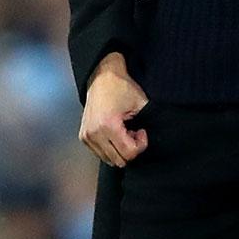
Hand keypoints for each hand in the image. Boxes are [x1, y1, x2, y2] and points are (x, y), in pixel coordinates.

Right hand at [79, 53, 149, 167]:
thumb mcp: (141, 103)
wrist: (101, 77)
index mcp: (108, 125)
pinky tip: (114, 133)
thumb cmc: (121, 87)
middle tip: (133, 133)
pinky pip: (100, 154)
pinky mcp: (83, 137)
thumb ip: (148, 122)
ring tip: (123, 133)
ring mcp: (87, 136)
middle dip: (130, 149)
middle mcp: (94, 133)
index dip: (141, 145)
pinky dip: (110, 148)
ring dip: (119, 150)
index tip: (141, 131)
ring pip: (108, 159)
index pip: (128, 153)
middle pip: (118, 160)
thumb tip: (155, 138)